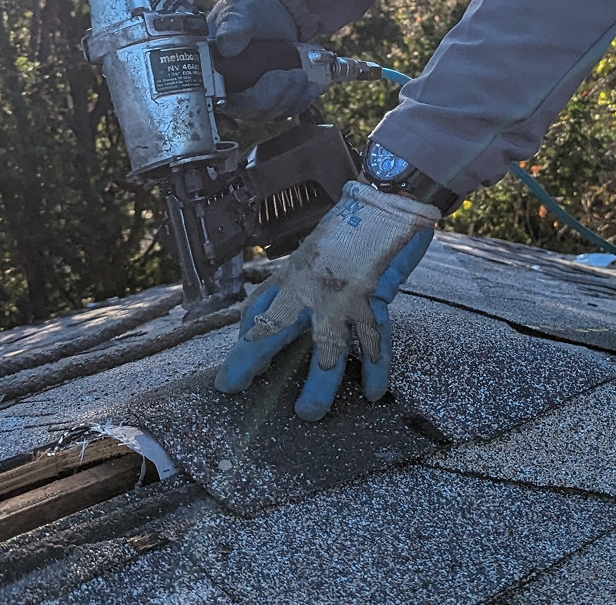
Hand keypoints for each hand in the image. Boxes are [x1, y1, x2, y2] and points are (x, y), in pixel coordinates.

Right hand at [207, 0, 321, 119]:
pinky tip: (311, 89)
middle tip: (296, 75)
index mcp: (209, 71)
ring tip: (305, 78)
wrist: (272, 10)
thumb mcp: (239, 11)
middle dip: (274, 97)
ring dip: (290, 100)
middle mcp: (224, 88)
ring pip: (267, 113)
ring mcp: (247, 96)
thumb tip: (226, 46)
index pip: (218, 101)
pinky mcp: (267, 98)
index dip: (242, 104)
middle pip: (248, 111)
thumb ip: (233, 26)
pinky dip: (298, 102)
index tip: (267, 86)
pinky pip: (282, 111)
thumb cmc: (248, 9)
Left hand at [214, 182, 438, 419]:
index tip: (230, 376)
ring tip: (308, 413)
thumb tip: (266, 318)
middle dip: (251, 359)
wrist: (385, 202)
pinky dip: (376, 368)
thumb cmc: (347, 229)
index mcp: (293, 276)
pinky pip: (376, 341)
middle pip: (273, 326)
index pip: (257, 311)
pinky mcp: (374, 299)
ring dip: (318, 384)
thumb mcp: (311, 254)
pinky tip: (374, 393)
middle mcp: (311, 287)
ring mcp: (343, 296)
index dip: (242, 343)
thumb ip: (294, 284)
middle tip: (233, 387)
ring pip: (327, 347)